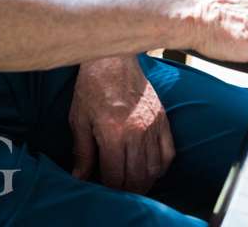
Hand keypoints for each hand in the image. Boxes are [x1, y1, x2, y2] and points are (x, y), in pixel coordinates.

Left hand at [69, 54, 174, 193]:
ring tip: (131, 181)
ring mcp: (152, 125)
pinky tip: (149, 168)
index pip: (115, 177)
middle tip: (116, 186)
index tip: (101, 185)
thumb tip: (79, 178)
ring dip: (143, 182)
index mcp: (113, 132)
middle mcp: (136, 131)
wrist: (113, 57)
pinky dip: (160, 167)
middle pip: (136, 178)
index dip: (107, 187)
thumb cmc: (92, 85)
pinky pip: (168, 153)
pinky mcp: (162, 118)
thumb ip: (82, 152)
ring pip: (154, 169)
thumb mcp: (79, 118)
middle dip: (125, 189)